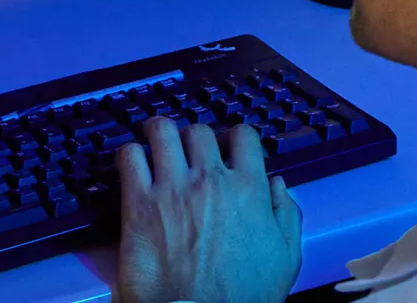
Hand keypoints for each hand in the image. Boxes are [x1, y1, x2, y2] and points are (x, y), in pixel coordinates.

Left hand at [115, 118, 302, 302]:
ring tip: (157, 142)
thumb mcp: (286, 257)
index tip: (229, 147)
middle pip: (200, 131)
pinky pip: (129, 157)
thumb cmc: (241, 295)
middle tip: (190, 150)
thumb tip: (279, 186)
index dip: (236, 138)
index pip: (243, 135)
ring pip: (163, 132)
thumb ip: (287, 215)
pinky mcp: (139, 204)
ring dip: (161, 134)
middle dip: (196, 137)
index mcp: (248, 188)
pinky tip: (134, 163)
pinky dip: (130, 154)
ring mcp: (172, 188)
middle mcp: (209, 179)